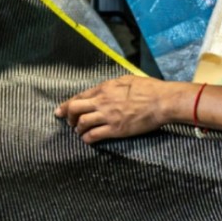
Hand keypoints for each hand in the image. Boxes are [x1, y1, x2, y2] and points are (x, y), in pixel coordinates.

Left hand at [55, 75, 191, 143]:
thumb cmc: (149, 88)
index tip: (60, 110)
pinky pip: (94, 135)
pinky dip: (87, 138)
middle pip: (75, 108)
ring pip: (82, 123)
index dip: (67, 104)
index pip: (80, 96)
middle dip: (68, 116)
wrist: (161, 101)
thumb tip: (105, 89)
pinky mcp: (115, 129)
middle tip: (68, 122)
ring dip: (78, 129)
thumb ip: (112, 85)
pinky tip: (88, 140)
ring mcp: (108, 116)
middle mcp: (103, 101)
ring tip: (80, 132)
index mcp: (105, 88)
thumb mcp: (127, 80)